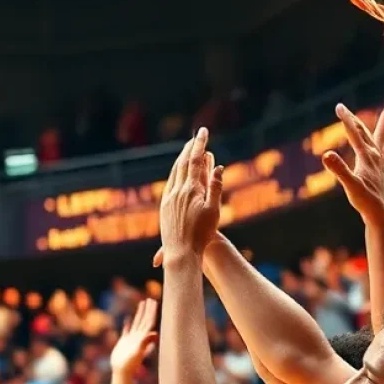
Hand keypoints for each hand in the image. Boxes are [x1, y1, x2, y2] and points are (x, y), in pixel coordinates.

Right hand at [109, 299, 158, 374]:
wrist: (122, 371)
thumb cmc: (130, 364)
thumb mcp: (138, 351)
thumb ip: (145, 342)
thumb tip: (155, 333)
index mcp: (143, 337)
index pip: (149, 321)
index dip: (152, 311)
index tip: (154, 301)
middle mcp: (139, 337)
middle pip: (144, 320)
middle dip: (148, 309)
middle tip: (150, 299)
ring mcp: (132, 339)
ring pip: (137, 323)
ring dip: (140, 313)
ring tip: (142, 303)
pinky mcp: (124, 342)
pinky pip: (127, 330)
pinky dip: (128, 324)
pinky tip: (128, 319)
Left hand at [158, 128, 222, 259]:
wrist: (181, 252)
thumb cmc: (201, 235)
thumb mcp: (214, 211)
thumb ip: (216, 187)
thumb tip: (218, 167)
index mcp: (191, 190)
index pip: (196, 160)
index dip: (200, 144)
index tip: (203, 131)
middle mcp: (178, 191)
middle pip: (183, 162)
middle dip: (190, 148)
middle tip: (196, 137)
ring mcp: (169, 198)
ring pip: (175, 172)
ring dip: (182, 158)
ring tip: (188, 150)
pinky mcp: (164, 206)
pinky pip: (170, 183)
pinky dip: (176, 172)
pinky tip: (178, 172)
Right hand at [321, 104, 383, 219]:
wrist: (378, 213)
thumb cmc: (364, 200)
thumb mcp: (349, 184)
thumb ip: (339, 169)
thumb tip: (327, 154)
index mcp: (366, 155)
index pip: (354, 133)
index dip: (346, 119)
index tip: (338, 106)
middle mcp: (374, 155)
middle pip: (363, 131)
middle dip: (352, 119)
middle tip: (341, 107)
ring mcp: (378, 161)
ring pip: (379, 137)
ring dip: (383, 123)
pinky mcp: (380, 168)